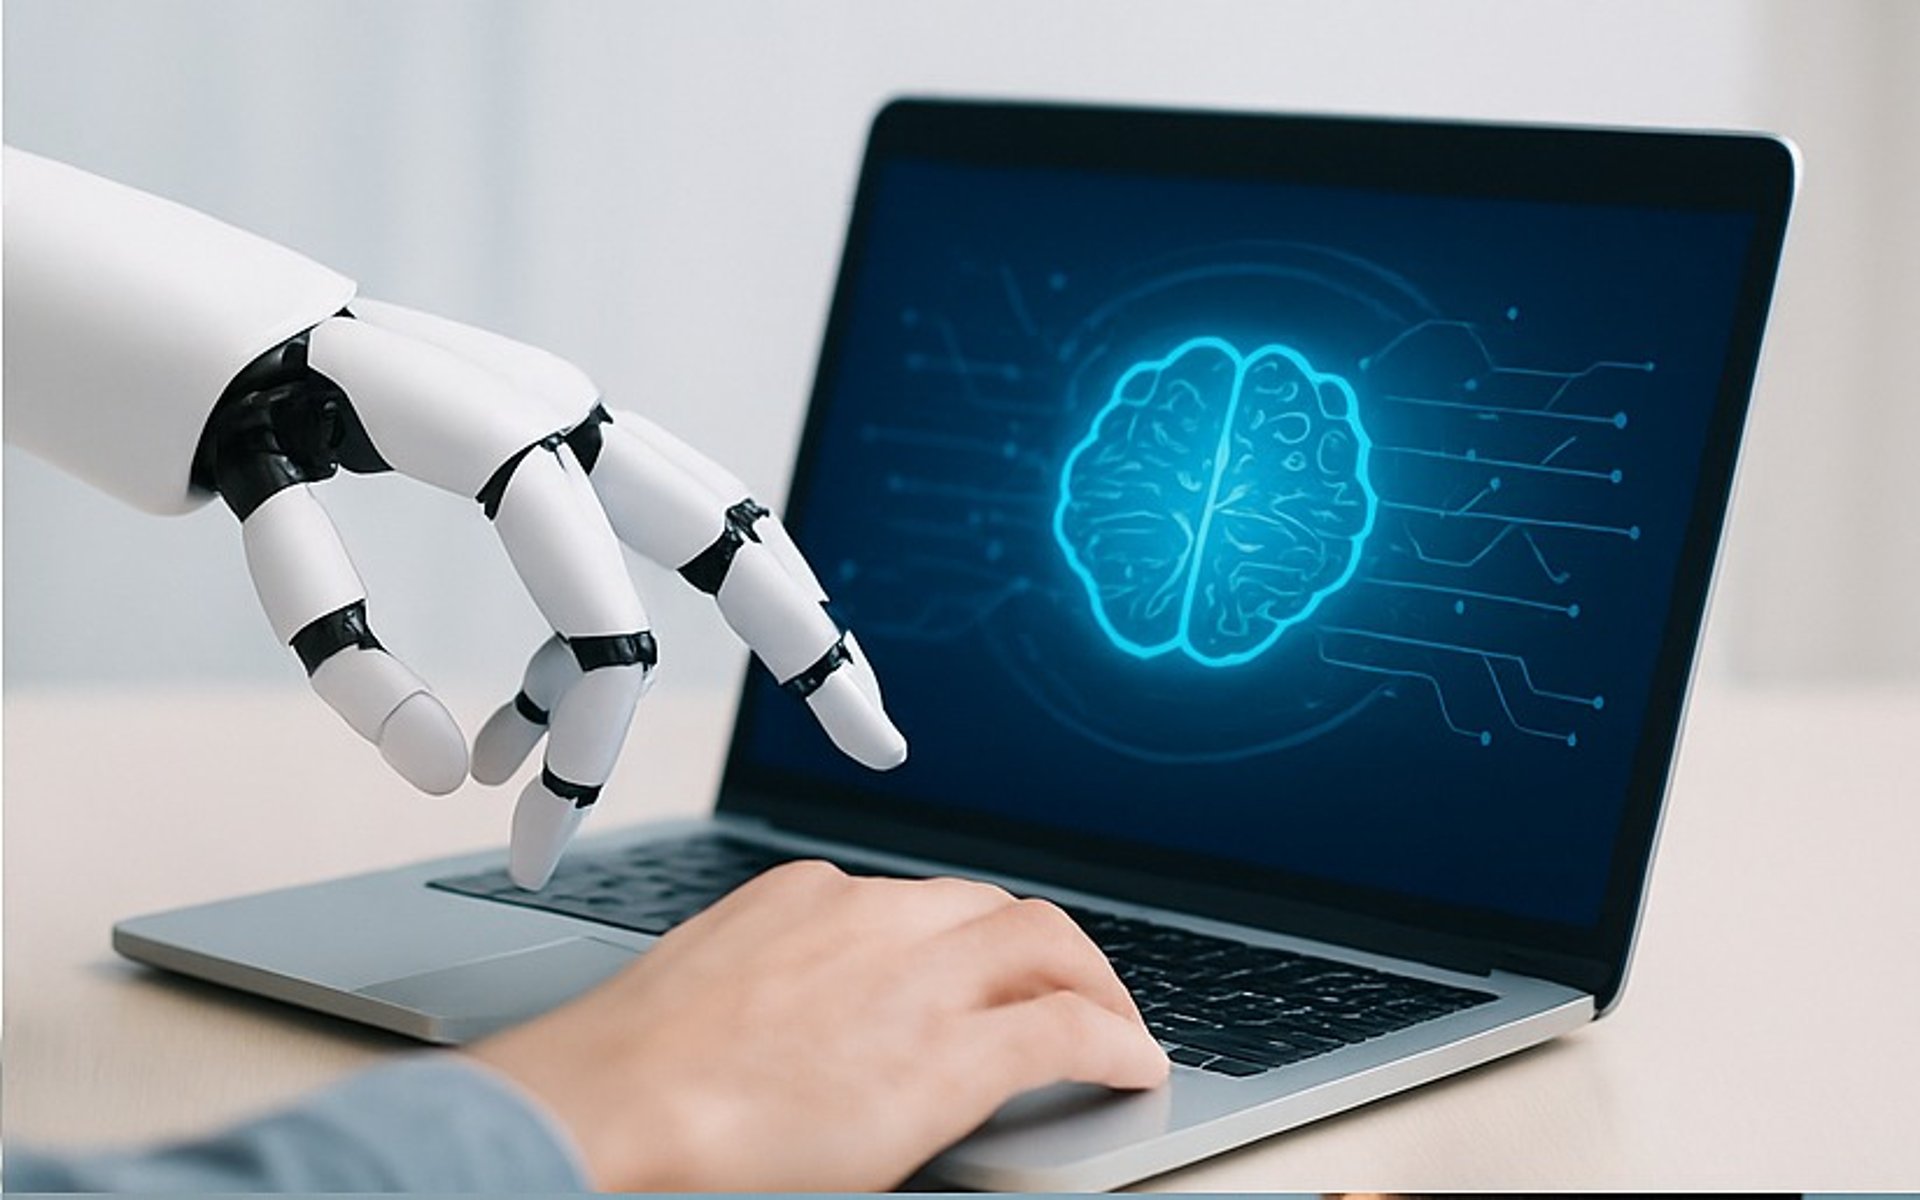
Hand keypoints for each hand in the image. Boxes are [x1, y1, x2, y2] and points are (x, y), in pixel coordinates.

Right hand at [2, 148, 903, 888]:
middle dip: (800, 630)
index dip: (808, 612)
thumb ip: (547, 623)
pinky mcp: (311, 421)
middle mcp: (541, 402)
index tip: (870, 713)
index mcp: (585, 425)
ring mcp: (440, 403)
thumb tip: (483, 762)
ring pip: (569, 577)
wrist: (202, 320)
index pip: (731, 515)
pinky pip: (336, 581)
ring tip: (533, 826)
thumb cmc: (348, 425)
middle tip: (875, 735)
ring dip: (565, 725)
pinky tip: (416, 746)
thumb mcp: (488, 526)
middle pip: (710, 516)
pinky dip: (368, 681)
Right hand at [465, 861, 1169, 1190]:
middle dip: (1040, 945)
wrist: (603, 1108)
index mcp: (802, 897)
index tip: (973, 964)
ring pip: (1044, 943)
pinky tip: (1131, 1064)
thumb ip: (767, 982)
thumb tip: (788, 1027)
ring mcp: (916, 977)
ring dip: (1091, 981)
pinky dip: (1114, 1039)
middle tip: (1065, 985)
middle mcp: (870, 915)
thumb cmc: (621, 1076)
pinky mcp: (951, 1051)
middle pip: (991, 906)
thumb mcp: (699, 990)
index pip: (913, 901)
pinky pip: (1066, 1028)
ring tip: (1113, 1023)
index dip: (960, 936)